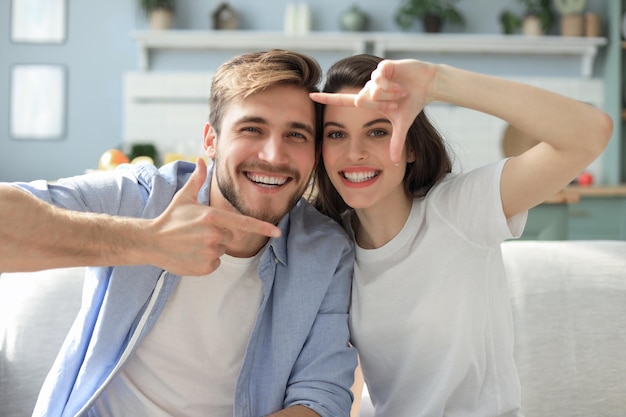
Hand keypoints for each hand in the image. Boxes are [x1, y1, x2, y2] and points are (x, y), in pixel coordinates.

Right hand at [149, 158, 280, 275]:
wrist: (151, 242)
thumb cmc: (170, 218)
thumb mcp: (184, 197)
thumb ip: (197, 180)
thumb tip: (201, 160)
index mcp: (213, 217)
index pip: (244, 222)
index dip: (263, 227)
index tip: (277, 232)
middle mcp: (214, 235)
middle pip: (231, 237)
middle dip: (221, 235)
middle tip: (200, 232)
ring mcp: (209, 252)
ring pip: (222, 250)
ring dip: (213, 248)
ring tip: (193, 243)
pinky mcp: (204, 267)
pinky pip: (215, 264)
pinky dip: (207, 261)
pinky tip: (191, 254)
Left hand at [311, 59, 435, 163]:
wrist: (428, 85)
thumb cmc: (412, 103)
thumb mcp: (401, 125)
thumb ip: (396, 143)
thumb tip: (394, 164)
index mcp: (368, 100)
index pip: (343, 100)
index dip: (327, 98)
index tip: (310, 95)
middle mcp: (368, 87)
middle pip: (362, 98)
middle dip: (382, 103)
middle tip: (397, 102)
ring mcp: (375, 76)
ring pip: (371, 89)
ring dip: (389, 94)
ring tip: (401, 92)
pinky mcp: (384, 65)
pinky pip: (379, 77)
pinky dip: (391, 84)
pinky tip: (401, 83)